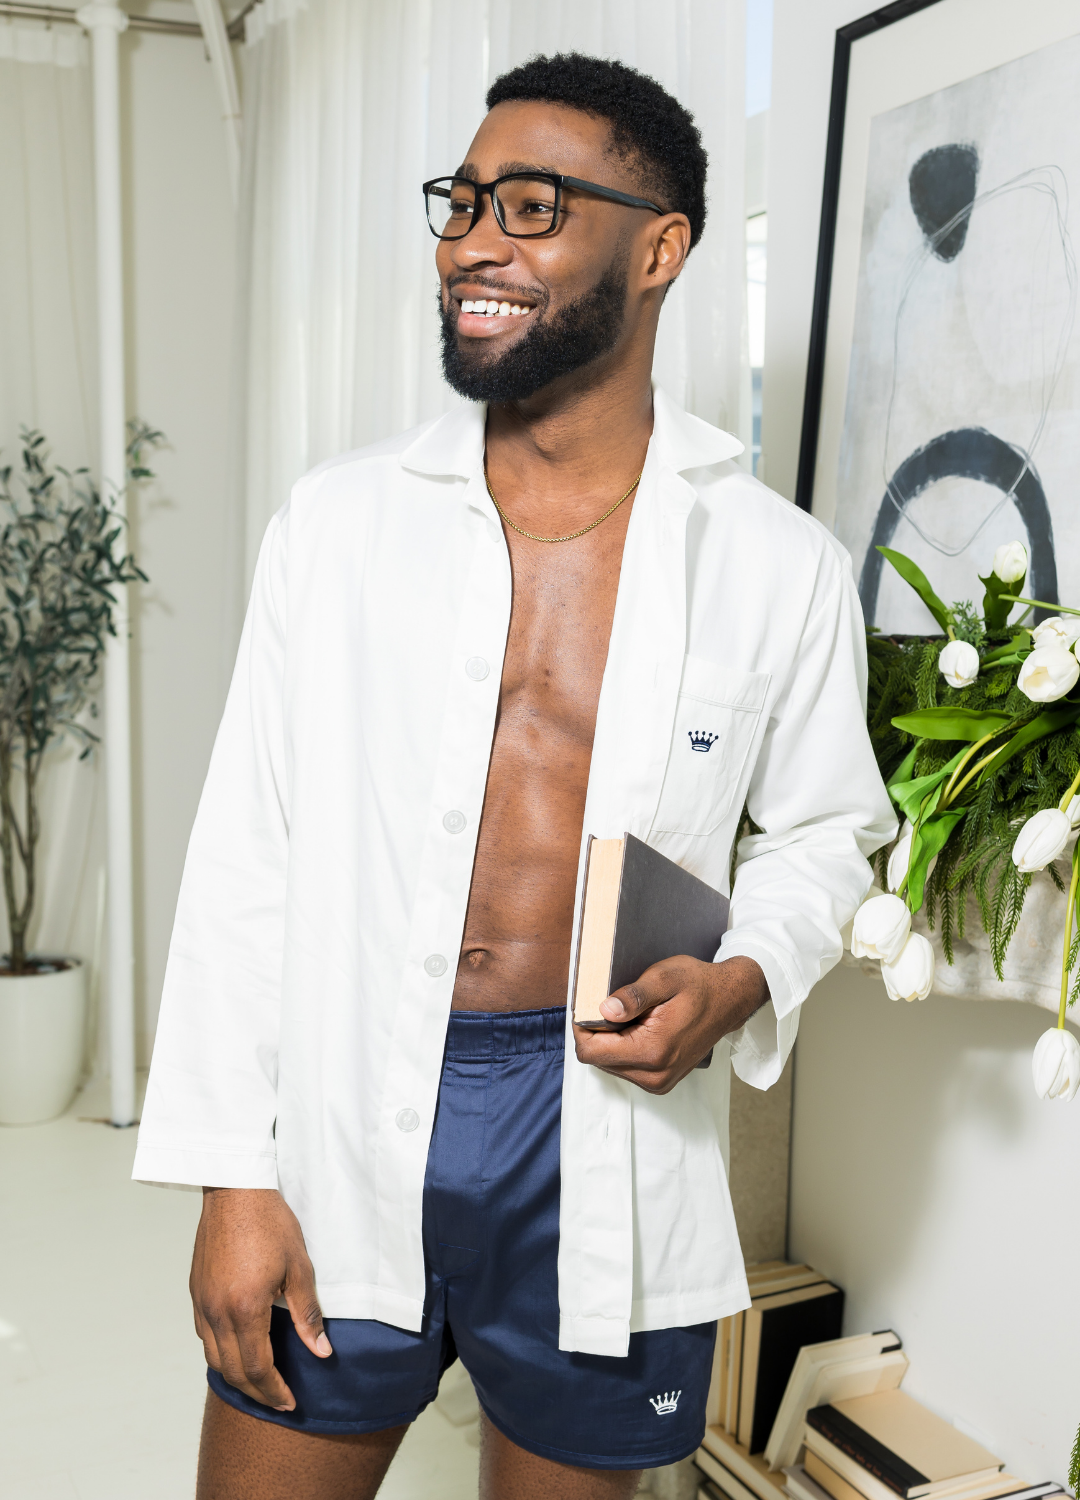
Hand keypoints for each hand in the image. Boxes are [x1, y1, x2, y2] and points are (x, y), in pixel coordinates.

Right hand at [190, 1187, 330, 1410]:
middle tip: (278, 1401)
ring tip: (260, 1383)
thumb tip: (321, 1351)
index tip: (289, 1402)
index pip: (257, 1368)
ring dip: (236, 1376)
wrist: (235, 1190)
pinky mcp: (196, 1292)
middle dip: (256, 1392)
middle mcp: (217, 1312)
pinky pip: (204, 1336)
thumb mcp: (299, 1267)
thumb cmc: (270, 1222)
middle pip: (233, 1371)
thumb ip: (307, 1314)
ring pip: (213, 1357)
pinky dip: (220, 1353)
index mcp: (245, 1308)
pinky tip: (237, 1351)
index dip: (274, 1391)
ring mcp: (202, 1303)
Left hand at [573, 954, 768, 1094]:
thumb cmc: (698, 985)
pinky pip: (625, 1068)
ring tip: (632, 1015)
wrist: (729, 1000)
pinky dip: (624, 1048)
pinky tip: (640, 1027)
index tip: (589, 1004)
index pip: (591, 1052)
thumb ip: (633, 995)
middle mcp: (654, 1075)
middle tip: (614, 1006)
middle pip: (598, 1059)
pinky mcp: (661, 1082)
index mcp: (652, 1051)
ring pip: (609, 1065)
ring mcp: (658, 1082)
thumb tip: (604, 1010)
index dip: (582, 1026)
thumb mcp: (664, 978)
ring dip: (612, 1041)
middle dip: (598, 1032)